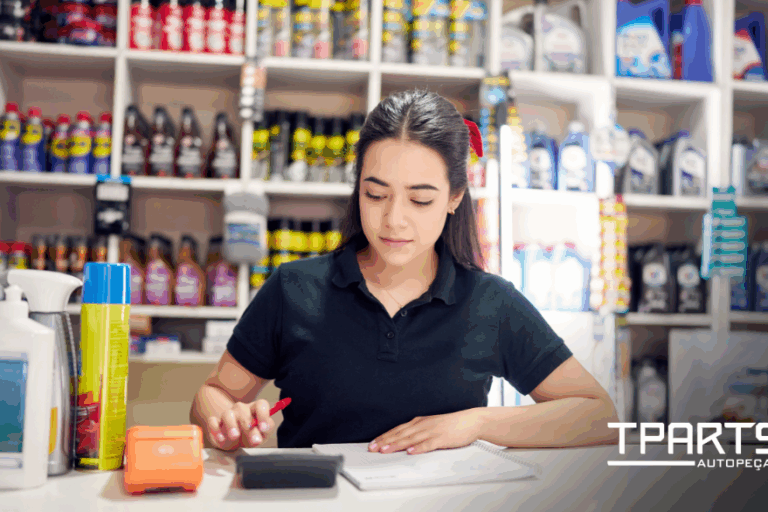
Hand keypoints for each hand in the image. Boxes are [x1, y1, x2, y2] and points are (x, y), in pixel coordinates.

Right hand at [205, 399, 275, 450]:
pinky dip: (216, 429)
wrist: (235, 442)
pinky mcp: (216, 422)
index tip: (264, 428)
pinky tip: (221, 438)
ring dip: (231, 425)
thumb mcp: (263, 434)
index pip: (261, 404)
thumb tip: (264, 428)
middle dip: (248, 426)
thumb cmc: (251, 435)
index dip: (263, 415)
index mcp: (255, 409)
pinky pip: (213, 421)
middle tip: (254, 440)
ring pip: (227, 414)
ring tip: (235, 436)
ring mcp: (228, 414)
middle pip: (244, 411)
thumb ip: (266, 430)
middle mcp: (241, 409)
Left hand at [368, 408, 484, 454]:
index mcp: (419, 422)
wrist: (470, 421)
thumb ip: (417, 433)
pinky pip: (428, 444)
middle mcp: (423, 425)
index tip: (373, 443)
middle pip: (400, 434)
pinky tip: (411, 451)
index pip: (397, 430)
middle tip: (373, 448)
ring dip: (397, 444)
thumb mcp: (430, 426)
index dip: (384, 437)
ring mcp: (432, 431)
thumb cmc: (451, 425)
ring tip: (385, 450)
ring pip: (410, 439)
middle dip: (385, 441)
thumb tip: (403, 442)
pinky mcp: (442, 438)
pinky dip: (418, 448)